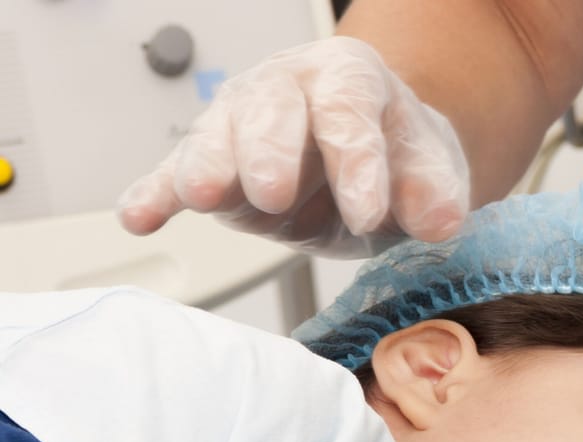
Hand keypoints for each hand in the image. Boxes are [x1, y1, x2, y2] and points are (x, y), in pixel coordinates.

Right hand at [116, 37, 467, 256]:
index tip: (368, 212)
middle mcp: (288, 87)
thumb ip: (435, 193)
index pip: (349, 111)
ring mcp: (243, 123)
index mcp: (349, 77)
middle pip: (272, 110)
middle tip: (272, 193)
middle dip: (268, 150)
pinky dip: (155, 195)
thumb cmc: (396, 156)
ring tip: (202, 197)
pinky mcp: (215, 166)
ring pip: (218, 135)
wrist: (373, 165)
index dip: (357, 162)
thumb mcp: (430, 171)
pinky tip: (139, 217)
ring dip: (209, 166)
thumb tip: (441, 222)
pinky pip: (175, 174)